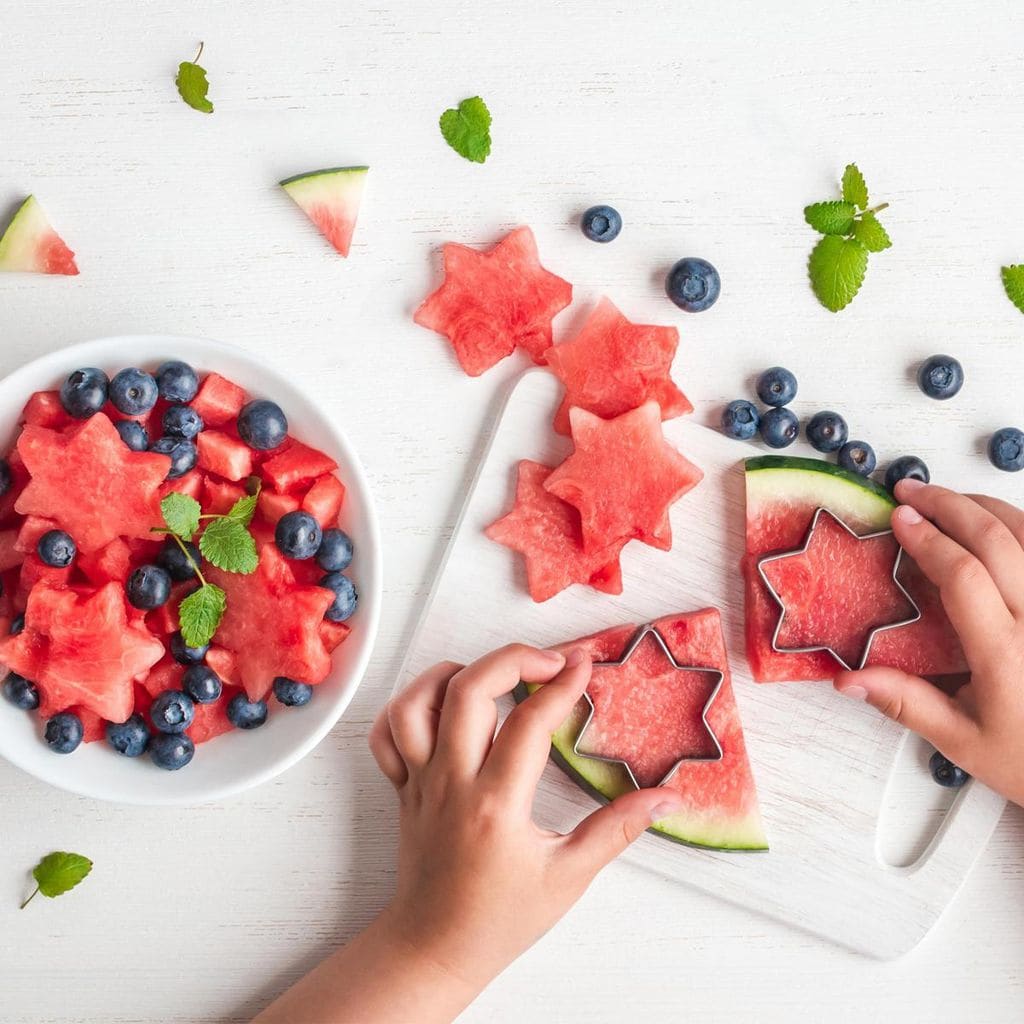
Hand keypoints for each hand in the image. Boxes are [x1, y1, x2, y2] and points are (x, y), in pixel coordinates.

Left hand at [368, 644, 685, 1014]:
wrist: (435, 947)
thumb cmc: (499, 918)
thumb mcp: (569, 877)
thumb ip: (618, 830)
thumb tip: (665, 799)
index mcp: (496, 806)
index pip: (529, 723)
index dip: (562, 685)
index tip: (584, 665)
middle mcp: (451, 784)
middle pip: (468, 690)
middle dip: (512, 659)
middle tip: (548, 661)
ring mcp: (420, 782)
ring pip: (416, 702)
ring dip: (454, 673)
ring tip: (493, 675)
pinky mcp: (403, 786)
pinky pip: (387, 732)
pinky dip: (411, 704)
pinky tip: (444, 704)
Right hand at [834, 478, 1023, 805]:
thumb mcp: (966, 743)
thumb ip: (906, 703)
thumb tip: (846, 679)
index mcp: (1006, 653)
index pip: (963, 574)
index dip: (927, 537)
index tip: (898, 518)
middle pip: (997, 539)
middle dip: (949, 504)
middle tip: (912, 491)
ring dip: (986, 506)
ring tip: (950, 499)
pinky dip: (1022, 526)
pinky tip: (1000, 524)